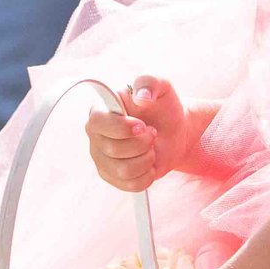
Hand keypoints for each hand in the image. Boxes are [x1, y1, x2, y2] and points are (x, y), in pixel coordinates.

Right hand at [85, 75, 188, 192]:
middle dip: (142, 143)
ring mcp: (102, 159)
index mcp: (99, 113)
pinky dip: (148, 176)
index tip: (142, 125)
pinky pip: (131, 185)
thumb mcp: (160, 87)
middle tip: (152, 133)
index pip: (98, 123)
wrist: (174, 130)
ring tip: (151, 148)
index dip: (122, 128)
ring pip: (123, 170)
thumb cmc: (162, 107)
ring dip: (147, 159)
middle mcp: (95, 137)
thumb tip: (141, 97)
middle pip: (113, 149)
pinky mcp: (113, 177)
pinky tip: (150, 163)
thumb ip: (149, 83)